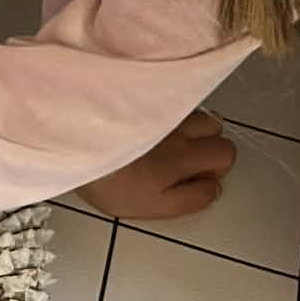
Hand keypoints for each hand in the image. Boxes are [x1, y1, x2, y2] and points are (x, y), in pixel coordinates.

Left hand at [79, 110, 236, 219]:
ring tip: (161, 143)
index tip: (191, 177)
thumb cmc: (111, 182)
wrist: (73, 145)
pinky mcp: (142, 95)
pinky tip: (142, 128)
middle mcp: (178, 125)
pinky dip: (163, 112)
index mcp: (184, 154)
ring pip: (191, 111)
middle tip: (179, 159)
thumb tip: (214, 187)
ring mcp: (162, 107)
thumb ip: (191, 199)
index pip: (226, 153)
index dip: (213, 168)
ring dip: (186, 126)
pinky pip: (168, 99)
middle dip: (204, 143)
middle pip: (214, 127)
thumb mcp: (154, 205)